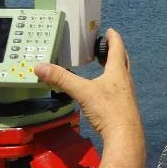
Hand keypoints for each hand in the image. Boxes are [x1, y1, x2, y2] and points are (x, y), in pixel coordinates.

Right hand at [33, 29, 142, 145]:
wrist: (125, 137)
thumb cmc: (107, 110)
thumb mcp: (82, 92)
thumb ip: (62, 79)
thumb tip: (39, 67)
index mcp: (117, 72)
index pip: (117, 49)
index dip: (113, 38)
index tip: (110, 30)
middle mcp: (125, 81)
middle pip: (123, 61)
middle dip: (115, 51)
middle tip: (107, 46)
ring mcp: (127, 95)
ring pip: (122, 75)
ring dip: (115, 67)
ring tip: (104, 65)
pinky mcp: (125, 107)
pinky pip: (119, 89)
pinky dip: (112, 83)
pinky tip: (104, 90)